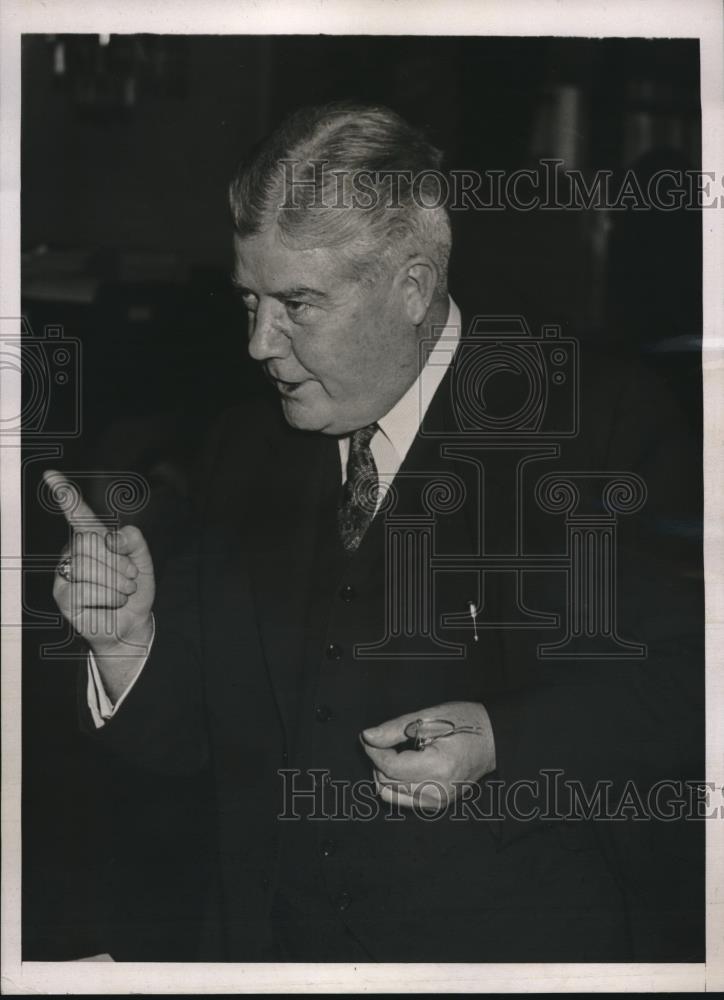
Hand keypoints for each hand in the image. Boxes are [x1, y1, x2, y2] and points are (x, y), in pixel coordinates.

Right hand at [43, 470, 154, 670]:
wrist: (132, 623)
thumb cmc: (133, 590)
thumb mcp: (142, 561)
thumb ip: (134, 541)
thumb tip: (111, 538)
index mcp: (93, 538)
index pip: (77, 512)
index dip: (65, 495)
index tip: (52, 475)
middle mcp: (73, 551)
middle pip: (89, 541)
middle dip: (118, 562)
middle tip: (129, 577)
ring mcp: (65, 573)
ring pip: (88, 566)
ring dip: (116, 582)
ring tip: (124, 591)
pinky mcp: (63, 596)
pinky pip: (87, 590)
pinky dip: (109, 598)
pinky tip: (112, 603)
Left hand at [360, 701, 495, 811]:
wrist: (492, 739)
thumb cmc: (465, 723)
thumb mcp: (428, 718)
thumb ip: (395, 730)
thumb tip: (367, 737)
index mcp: (438, 767)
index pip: (390, 768)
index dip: (374, 751)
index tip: (368, 737)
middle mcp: (438, 790)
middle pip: (387, 782)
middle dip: (378, 761)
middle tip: (384, 741)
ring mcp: (439, 801)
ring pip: (391, 794)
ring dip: (385, 774)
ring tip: (394, 753)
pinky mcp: (438, 804)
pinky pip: (403, 799)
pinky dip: (396, 783)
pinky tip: (404, 766)